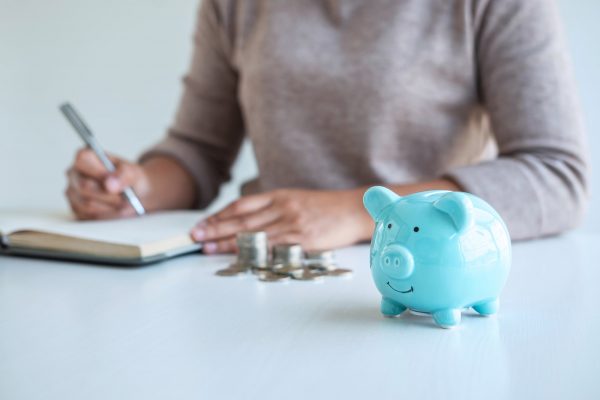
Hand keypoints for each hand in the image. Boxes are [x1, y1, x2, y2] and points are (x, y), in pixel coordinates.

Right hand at [65, 148, 150, 219]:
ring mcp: (72, 193)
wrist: (134, 194)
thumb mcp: (133, 173)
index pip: (83, 160)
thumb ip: (123, 175)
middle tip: (126, 198)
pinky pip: (89, 217)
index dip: (100, 173)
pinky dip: (107, 216)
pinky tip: (116, 210)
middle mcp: (73, 174)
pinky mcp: (76, 210)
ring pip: (87, 205)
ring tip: (123, 204)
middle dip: (110, 195)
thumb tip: (109, 185)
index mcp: (85, 158)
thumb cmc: (130, 179)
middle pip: (85, 187)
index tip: (116, 183)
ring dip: (110, 207)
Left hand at [190, 188, 373, 253]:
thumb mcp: (298, 200)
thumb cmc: (328, 208)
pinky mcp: (304, 239)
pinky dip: (254, 251)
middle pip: (242, 219)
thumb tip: (250, 222)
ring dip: (227, 241)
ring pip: (254, 233)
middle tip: (195, 236)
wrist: (356, 209)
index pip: (242, 206)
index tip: (203, 224)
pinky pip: (274, 246)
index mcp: (280, 196)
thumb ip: (275, 209)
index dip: (220, 215)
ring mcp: (293, 223)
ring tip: (207, 246)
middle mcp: (283, 207)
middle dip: (215, 228)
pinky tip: (239, 255)